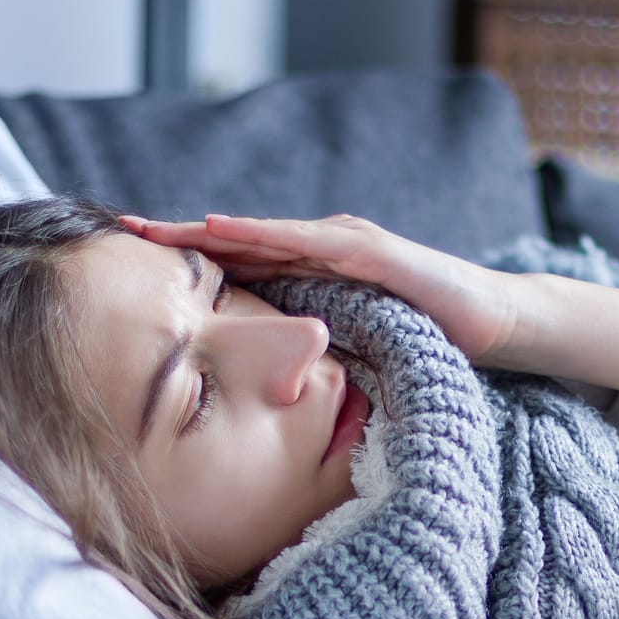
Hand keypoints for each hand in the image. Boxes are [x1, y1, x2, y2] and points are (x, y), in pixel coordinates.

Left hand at [120, 213, 522, 364]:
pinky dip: (264, 235)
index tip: (133, 264)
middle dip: (182, 236)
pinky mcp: (373, 254)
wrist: (494, 324)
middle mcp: (324, 250)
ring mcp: (348, 245)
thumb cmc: (425, 338)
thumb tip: (268, 390)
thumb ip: (312, 354)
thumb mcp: (353, 349)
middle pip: (241, 242)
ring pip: (265, 235)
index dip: (189, 262)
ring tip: (160, 228)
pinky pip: (309, 243)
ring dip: (210, 230)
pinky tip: (225, 231)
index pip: (242, 266)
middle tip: (124, 228)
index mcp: (314, 275)